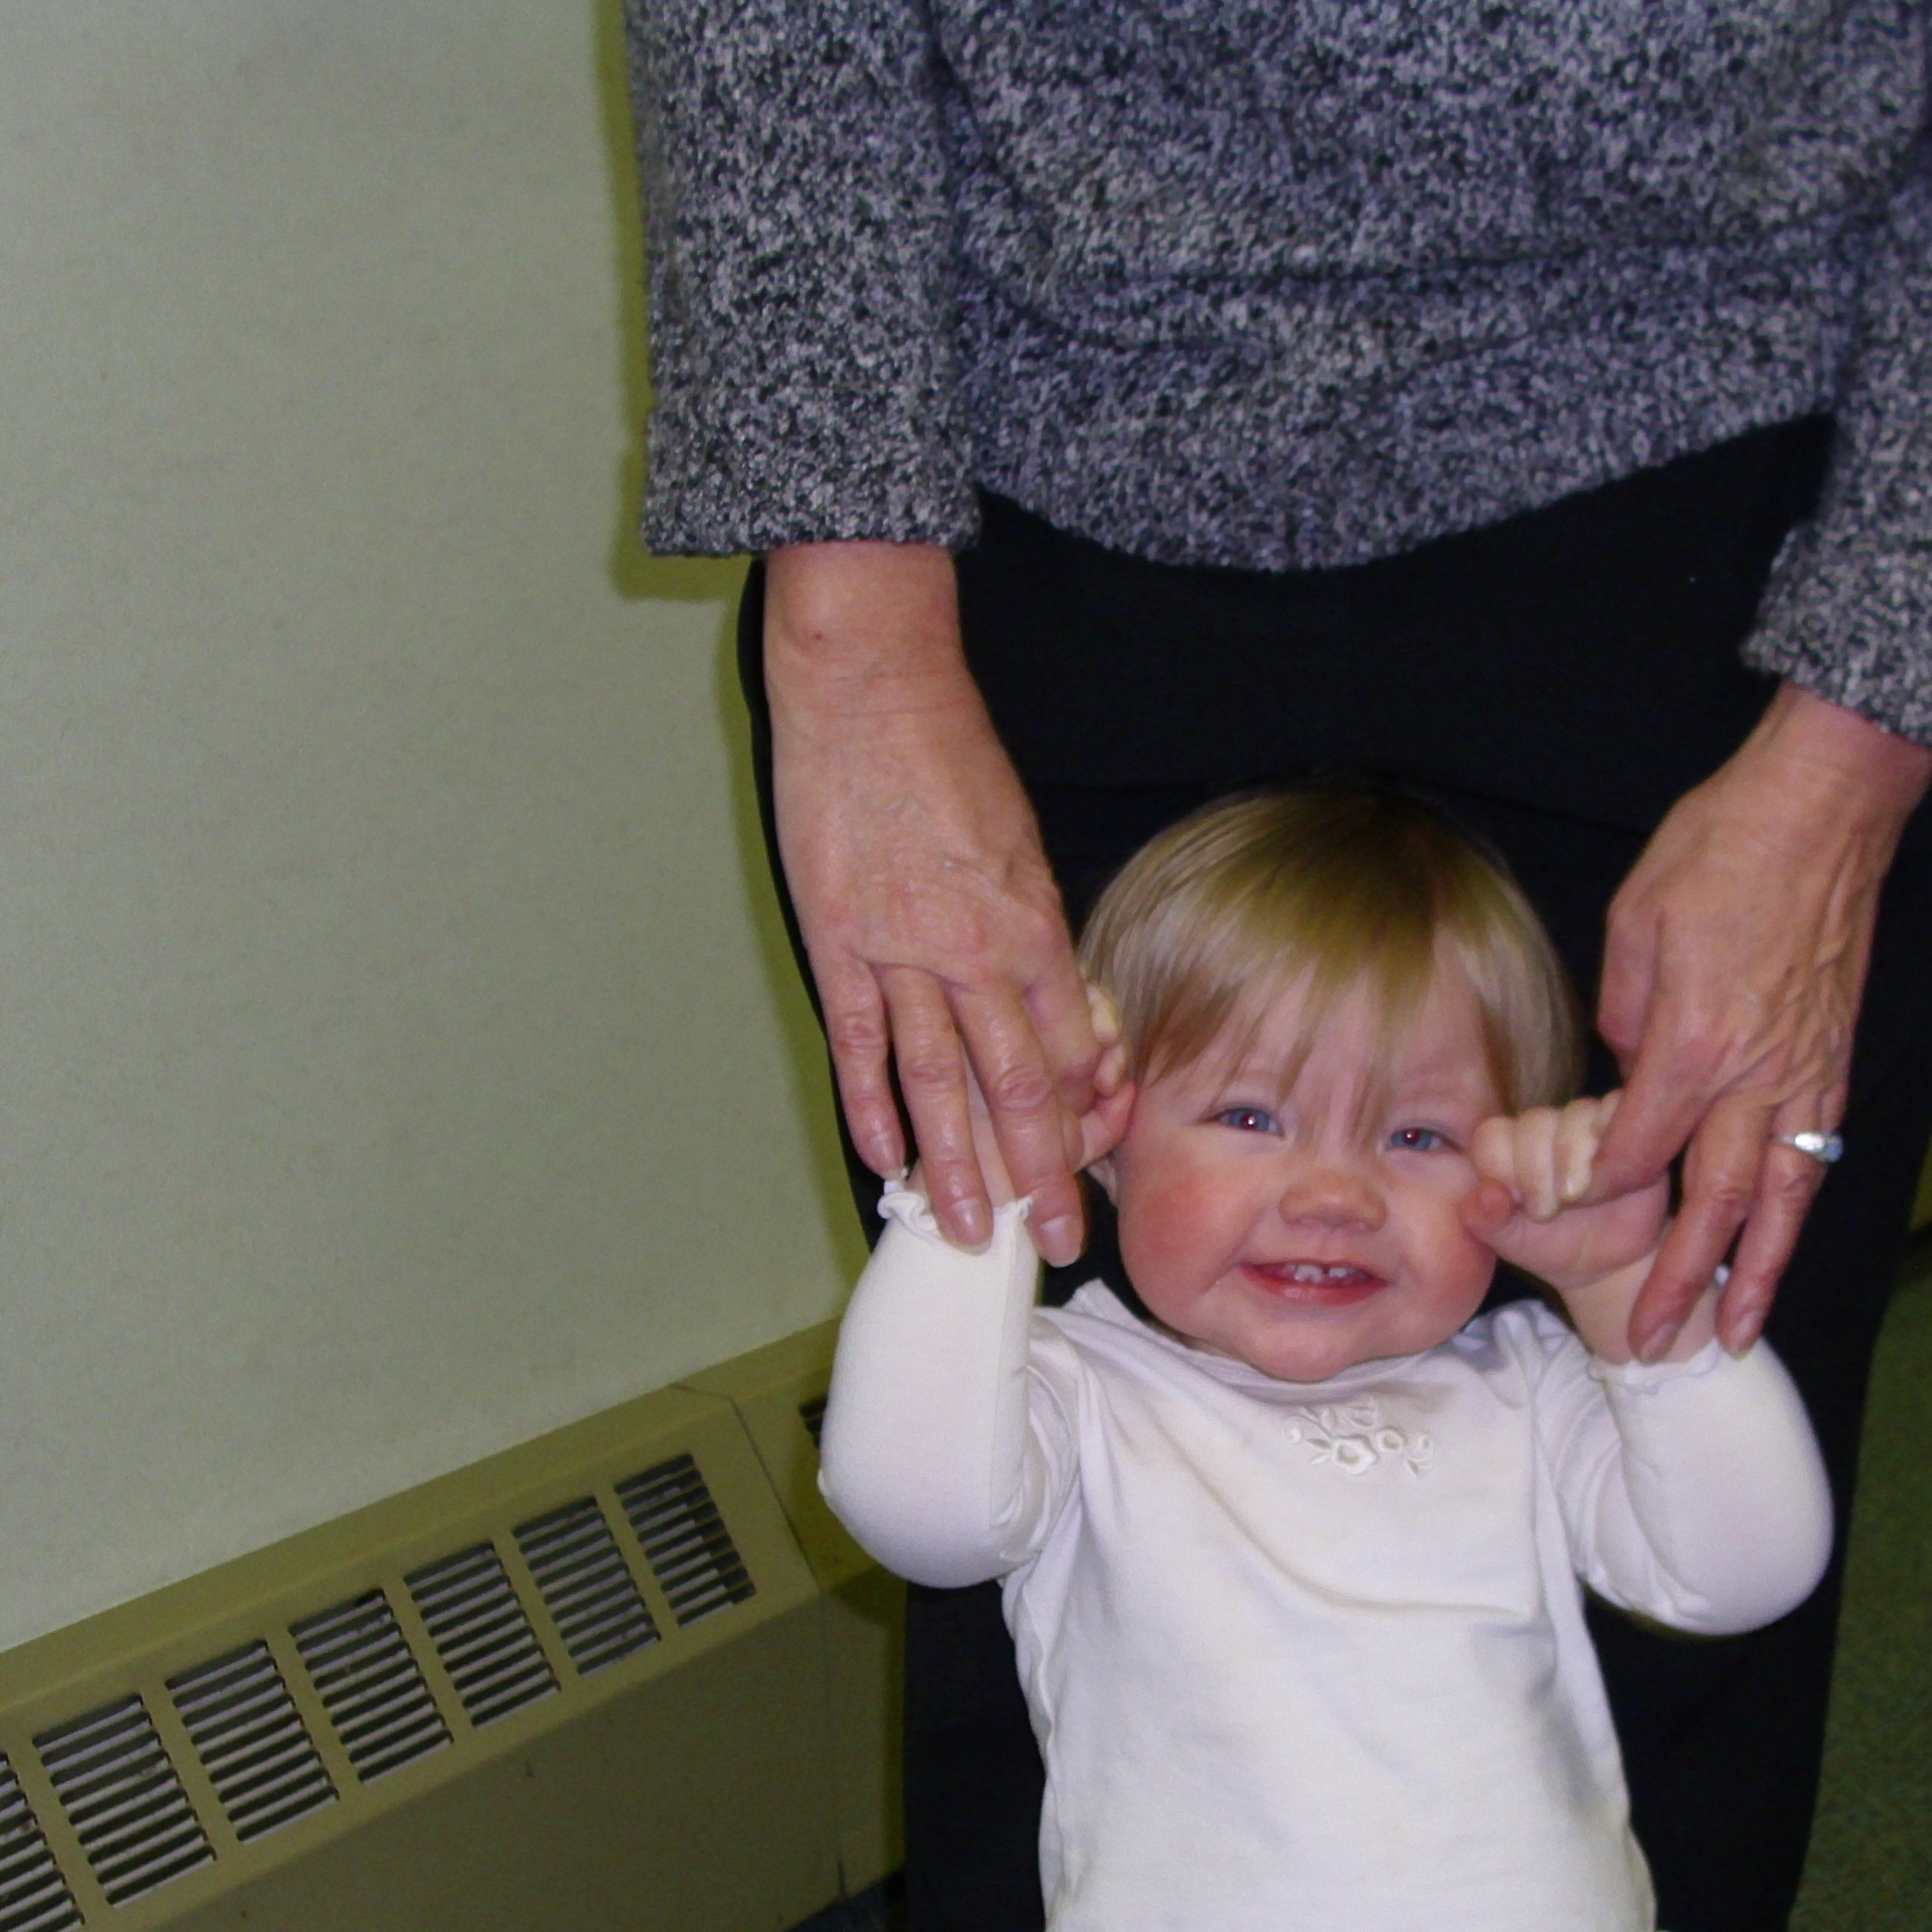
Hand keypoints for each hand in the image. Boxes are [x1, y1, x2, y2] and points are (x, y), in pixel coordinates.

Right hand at [764, 543, 1111, 1261]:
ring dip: (959, 1167)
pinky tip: (885, 1161)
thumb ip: (1034, 931)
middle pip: (1018, 1089)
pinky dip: (873, 1106)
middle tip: (1057, 1245)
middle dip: (1042, 1176)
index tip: (1093, 1178)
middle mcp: (976, 953)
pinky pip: (861, 1044)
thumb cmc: (949, 753)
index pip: (1070, 1051)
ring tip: (972, 1232)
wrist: (871, 686)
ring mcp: (901, 953)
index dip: (1084, 1126)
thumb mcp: (1020, 842)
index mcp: (1033, 925)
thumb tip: (1056, 1006)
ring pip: (940, 1084)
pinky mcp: (838, 943)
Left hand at [1467, 1098, 1703, 1361]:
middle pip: (1533, 1122)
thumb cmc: (1552, 1247)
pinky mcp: (1627, 1126)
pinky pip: (1617, 1110)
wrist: (1610, 1264)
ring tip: (1575, 1198)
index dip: (1501, 1167)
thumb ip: (1486, 1220)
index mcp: (1508, 1148)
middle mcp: (1545, 1129)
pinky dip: (1612, 1139)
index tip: (1517, 1205)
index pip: (1492, 1134)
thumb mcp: (1512, 1243)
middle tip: (1546, 1212)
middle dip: (1536, 1170)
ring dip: (1572, 1158)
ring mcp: (1587, 1125)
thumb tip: (1486, 1193)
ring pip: (1576, 1115)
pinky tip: (1610, 1173)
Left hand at [1592, 682, 1931, 1355]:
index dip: (1593, 1194)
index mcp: (1696, 1045)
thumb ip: (1621, 1011)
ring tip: (1739, 1333)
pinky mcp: (1836, 1058)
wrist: (1827, 802)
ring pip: (1784, 1199)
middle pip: (1716, 1205)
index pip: (1636, 1152)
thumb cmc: (1724, 845)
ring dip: (1760, 1273)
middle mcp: (1759, 1076)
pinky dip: (1800, 1210)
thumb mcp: (1637, 921)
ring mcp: (1807, 1073)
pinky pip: (1817, 1155)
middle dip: (1683, 1281)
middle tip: (1657, 1343)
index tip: (1557, 1221)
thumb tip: (1619, 1065)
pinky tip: (1783, 1240)